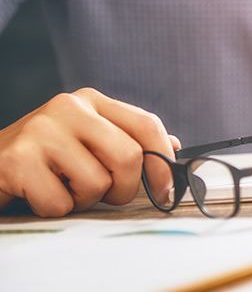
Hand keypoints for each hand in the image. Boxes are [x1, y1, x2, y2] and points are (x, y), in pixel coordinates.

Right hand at [0, 88, 180, 216]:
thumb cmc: (44, 158)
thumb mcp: (86, 141)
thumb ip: (127, 140)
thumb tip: (173, 145)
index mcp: (91, 101)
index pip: (147, 125)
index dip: (164, 162)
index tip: (167, 191)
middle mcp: (69, 107)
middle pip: (128, 157)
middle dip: (123, 189)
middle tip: (103, 195)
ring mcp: (42, 130)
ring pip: (97, 183)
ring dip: (83, 200)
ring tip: (62, 187)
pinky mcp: (18, 159)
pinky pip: (61, 203)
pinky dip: (54, 209)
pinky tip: (38, 193)